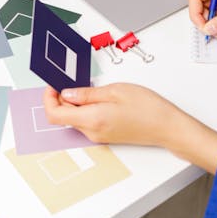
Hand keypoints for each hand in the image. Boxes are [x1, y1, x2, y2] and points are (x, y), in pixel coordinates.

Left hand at [43, 83, 216, 173]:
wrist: (167, 127)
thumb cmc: (148, 108)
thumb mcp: (115, 91)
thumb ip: (87, 93)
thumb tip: (67, 93)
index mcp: (92, 119)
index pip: (54, 114)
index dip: (49, 98)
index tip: (54, 85)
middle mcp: (92, 132)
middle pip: (64, 117)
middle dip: (62, 98)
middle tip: (73, 81)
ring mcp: (98, 136)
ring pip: (76, 119)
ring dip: (76, 103)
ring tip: (94, 89)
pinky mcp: (105, 136)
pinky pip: (87, 122)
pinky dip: (86, 110)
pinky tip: (100, 99)